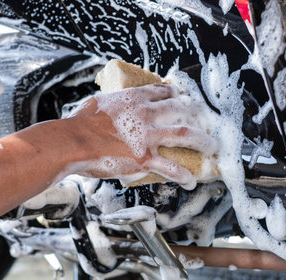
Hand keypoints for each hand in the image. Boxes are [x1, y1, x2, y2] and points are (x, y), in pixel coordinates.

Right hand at [67, 84, 217, 189]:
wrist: (73, 143)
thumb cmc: (79, 125)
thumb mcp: (97, 104)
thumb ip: (111, 105)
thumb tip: (107, 107)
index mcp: (134, 99)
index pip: (163, 92)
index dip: (177, 95)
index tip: (183, 98)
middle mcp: (146, 114)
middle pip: (181, 110)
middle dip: (198, 115)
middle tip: (206, 121)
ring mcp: (148, 136)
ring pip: (186, 135)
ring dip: (203, 141)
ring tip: (212, 147)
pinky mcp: (145, 158)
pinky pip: (172, 168)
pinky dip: (184, 175)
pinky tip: (191, 181)